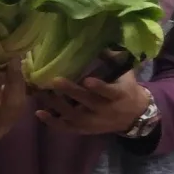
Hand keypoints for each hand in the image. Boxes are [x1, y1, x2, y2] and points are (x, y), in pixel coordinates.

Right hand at [0, 52, 30, 144]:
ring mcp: (5, 129)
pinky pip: (20, 105)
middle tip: (13, 60)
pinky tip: (15, 75)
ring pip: (20, 105)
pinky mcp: (11, 124)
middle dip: (14, 81)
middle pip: (12, 105)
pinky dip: (19, 89)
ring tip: (15, 65)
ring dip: (19, 83)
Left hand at [35, 70, 152, 136]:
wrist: (134, 116)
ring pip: (74, 115)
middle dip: (70, 91)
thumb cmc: (127, 90)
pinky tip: (39, 112)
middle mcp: (106, 110)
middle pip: (87, 102)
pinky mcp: (85, 130)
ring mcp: (94, 122)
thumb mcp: (126, 76)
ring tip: (40, 92)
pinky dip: (53, 122)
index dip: (99, 87)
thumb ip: (112, 60)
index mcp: (119, 95)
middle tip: (54, 80)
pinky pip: (67, 128)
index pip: (109, 92)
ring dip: (56, 105)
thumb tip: (99, 42)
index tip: (87, 80)